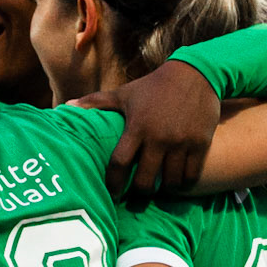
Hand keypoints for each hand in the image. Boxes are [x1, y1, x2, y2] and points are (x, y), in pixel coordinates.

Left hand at [75, 58, 219, 195]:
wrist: (196, 73)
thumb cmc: (154, 87)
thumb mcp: (125, 93)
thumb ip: (96, 102)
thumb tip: (65, 106)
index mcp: (136, 127)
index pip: (119, 164)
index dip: (113, 183)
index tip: (113, 193)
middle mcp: (158, 137)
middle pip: (144, 181)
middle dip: (139, 192)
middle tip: (138, 192)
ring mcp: (181, 142)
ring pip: (169, 183)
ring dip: (163, 190)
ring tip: (159, 187)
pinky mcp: (200, 144)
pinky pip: (190, 176)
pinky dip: (183, 183)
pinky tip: (178, 181)